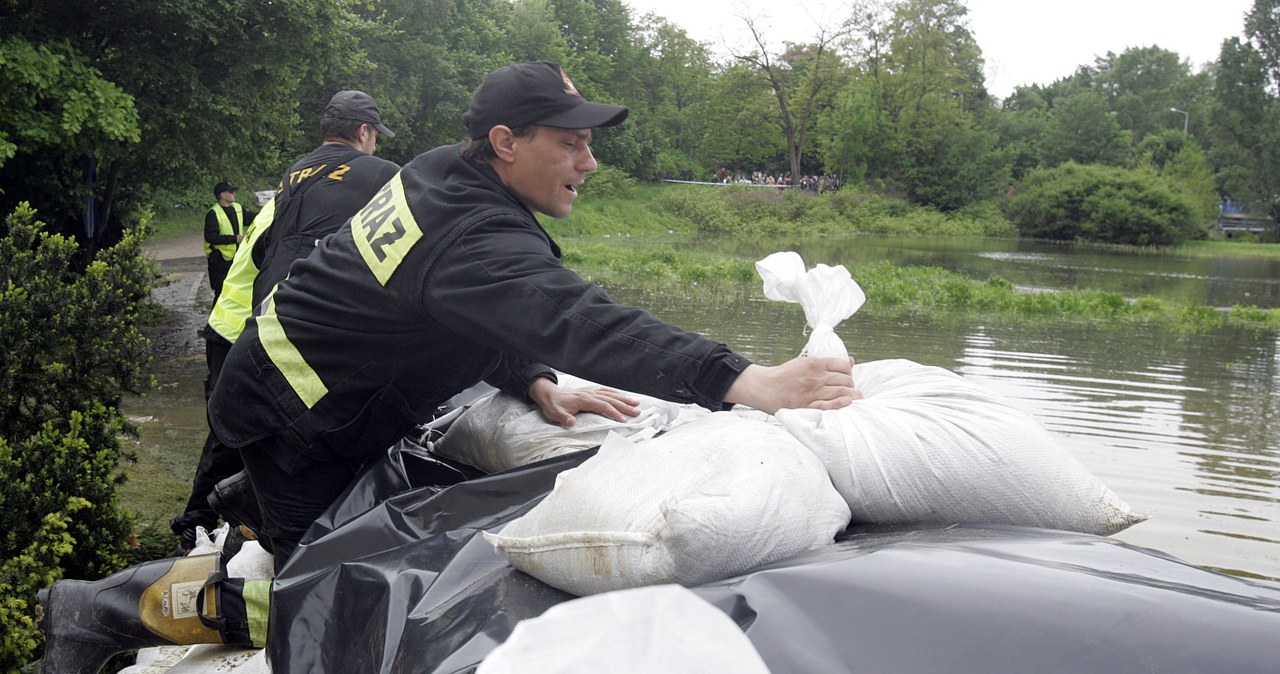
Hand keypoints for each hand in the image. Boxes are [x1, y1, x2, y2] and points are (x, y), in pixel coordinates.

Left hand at [528, 378, 640, 427]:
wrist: (549, 394)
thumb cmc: (553, 405)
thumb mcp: (555, 413)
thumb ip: (564, 418)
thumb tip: (571, 423)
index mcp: (584, 400)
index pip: (603, 406)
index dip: (614, 413)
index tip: (623, 420)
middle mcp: (590, 394)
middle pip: (611, 399)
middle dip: (625, 406)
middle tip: (637, 412)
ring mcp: (591, 392)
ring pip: (611, 395)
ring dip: (624, 399)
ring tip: (636, 403)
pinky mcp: (590, 392)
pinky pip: (606, 391)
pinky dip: (616, 394)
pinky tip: (623, 396)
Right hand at [724, 356, 860, 414]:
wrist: (763, 387)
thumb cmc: (784, 375)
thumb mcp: (804, 362)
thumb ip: (826, 363)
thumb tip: (851, 362)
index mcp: (815, 363)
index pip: (843, 366)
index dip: (849, 372)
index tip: (848, 378)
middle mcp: (815, 377)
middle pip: (845, 380)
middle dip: (851, 385)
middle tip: (851, 390)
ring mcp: (811, 392)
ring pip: (840, 392)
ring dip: (852, 396)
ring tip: (856, 398)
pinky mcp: (806, 406)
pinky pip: (827, 406)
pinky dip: (839, 404)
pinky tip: (847, 403)